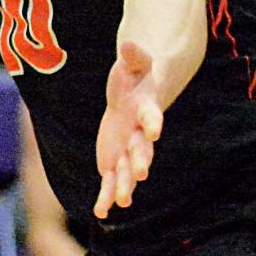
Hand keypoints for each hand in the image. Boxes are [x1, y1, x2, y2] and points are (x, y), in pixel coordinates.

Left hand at [93, 41, 163, 219]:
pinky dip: (106, 196)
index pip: (151, 117)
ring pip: (127, 171)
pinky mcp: (115, 161)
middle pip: (141, 149)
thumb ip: (134, 57)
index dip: (152, 122)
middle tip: (139, 172)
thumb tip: (130, 43)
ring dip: (124, 185)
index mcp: (146, 110)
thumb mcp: (133, 65)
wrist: (135, 99)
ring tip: (122, 201)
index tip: (154, 130)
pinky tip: (101, 212)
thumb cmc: (134, 79)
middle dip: (139, 159)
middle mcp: (140, 135)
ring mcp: (128, 150)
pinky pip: (110, 181)